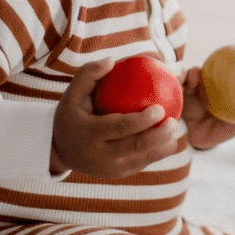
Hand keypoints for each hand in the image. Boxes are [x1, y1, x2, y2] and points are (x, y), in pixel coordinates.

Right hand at [50, 59, 182, 177]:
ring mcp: (110, 168)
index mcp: (89, 134)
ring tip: (174, 128)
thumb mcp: (72, 94)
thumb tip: (112, 60)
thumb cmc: (71, 115)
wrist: (60, 151)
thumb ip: (88, 74)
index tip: (159, 108)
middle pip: (136, 147)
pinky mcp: (119, 174)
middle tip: (173, 120)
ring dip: (164, 145)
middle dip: (159, 135)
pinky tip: (168, 138)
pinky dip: (158, 152)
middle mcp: (100, 155)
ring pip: (144, 159)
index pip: (119, 128)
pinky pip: (143, 163)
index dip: (142, 120)